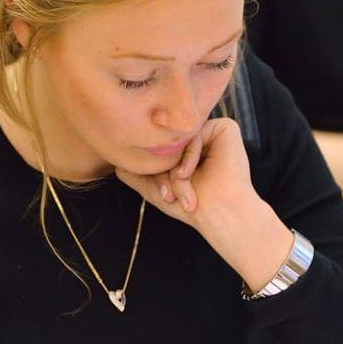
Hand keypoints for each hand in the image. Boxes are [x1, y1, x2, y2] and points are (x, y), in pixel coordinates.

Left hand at [118, 119, 293, 291]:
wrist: (218, 215)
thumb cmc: (190, 206)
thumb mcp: (157, 190)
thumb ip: (138, 177)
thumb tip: (117, 167)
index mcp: (189, 149)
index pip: (161, 147)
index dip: (157, 171)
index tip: (164, 196)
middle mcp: (201, 137)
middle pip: (169, 142)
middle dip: (164, 171)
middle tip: (170, 195)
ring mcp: (213, 131)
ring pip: (179, 139)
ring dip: (175, 168)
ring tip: (180, 189)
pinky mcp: (226, 128)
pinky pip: (194, 134)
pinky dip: (188, 157)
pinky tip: (189, 174)